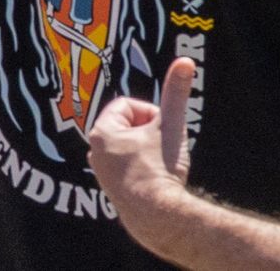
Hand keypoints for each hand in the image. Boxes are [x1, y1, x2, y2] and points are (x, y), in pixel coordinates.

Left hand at [83, 56, 196, 219]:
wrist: (159, 218)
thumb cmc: (160, 169)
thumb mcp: (170, 126)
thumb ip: (175, 93)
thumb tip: (185, 60)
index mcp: (101, 131)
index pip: (127, 106)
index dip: (150, 114)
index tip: (161, 130)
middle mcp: (94, 152)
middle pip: (128, 126)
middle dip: (149, 134)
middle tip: (162, 150)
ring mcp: (102, 174)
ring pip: (131, 148)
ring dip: (148, 151)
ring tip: (159, 167)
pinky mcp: (112, 192)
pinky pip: (131, 169)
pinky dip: (145, 170)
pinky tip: (154, 184)